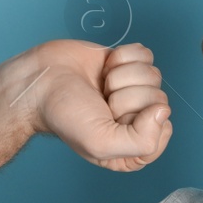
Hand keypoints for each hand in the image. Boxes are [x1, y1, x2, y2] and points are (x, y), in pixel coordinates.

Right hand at [21, 39, 172, 171]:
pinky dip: (122, 57)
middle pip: (159, 99)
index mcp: (134, 147)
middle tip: (101, 102)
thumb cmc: (64, 114)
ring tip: (100, 86)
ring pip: (154, 76)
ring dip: (121, 77)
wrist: (40, 80)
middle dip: (126, 97)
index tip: (115, 120)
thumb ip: (141, 141)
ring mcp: (134, 89)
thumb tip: (163, 111)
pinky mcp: (128, 64)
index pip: (163, 130)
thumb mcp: (101, 143)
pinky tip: (104, 68)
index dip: (141, 122)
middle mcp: (138, 119)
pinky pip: (145, 55)